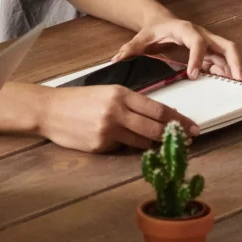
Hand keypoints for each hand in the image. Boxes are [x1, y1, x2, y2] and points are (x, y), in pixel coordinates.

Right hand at [33, 84, 198, 152]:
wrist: (49, 109)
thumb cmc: (77, 100)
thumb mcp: (105, 93)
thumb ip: (129, 103)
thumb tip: (156, 116)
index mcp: (120, 94)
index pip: (157, 109)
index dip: (178, 120)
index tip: (192, 127)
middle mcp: (116, 111)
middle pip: (155, 128)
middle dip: (173, 135)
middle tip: (187, 140)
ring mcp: (108, 130)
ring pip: (142, 142)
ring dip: (151, 144)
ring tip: (155, 143)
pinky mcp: (100, 145)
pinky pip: (122, 148)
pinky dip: (125, 146)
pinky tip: (119, 141)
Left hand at [111, 17, 241, 80]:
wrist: (159, 22)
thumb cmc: (152, 30)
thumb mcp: (140, 38)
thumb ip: (129, 49)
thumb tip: (115, 60)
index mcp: (184, 30)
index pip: (196, 42)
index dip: (197, 57)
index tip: (193, 75)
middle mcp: (201, 35)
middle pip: (225, 45)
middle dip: (232, 61)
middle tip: (237, 79)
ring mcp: (208, 44)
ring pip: (228, 54)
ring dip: (234, 69)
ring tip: (239, 86)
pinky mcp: (209, 53)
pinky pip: (222, 62)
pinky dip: (226, 72)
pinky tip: (228, 85)